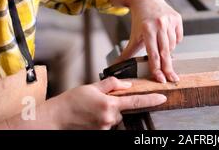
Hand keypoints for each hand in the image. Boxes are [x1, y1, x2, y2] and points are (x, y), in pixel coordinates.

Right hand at [51, 77, 166, 129]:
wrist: (56, 118)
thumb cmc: (71, 102)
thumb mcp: (92, 87)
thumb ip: (112, 84)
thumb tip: (127, 85)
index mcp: (109, 104)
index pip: (136, 101)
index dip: (151, 99)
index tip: (162, 97)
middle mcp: (109, 118)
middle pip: (122, 109)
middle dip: (115, 104)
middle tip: (97, 101)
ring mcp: (105, 128)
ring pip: (114, 117)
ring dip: (107, 112)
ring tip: (90, 109)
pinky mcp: (100, 134)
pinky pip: (107, 124)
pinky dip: (101, 119)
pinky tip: (90, 116)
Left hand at [116, 0, 182, 82]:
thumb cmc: (140, 19)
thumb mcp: (133, 36)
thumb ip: (127, 53)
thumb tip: (117, 66)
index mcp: (147, 29)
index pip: (153, 54)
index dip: (157, 68)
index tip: (161, 79)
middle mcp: (160, 24)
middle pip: (165, 52)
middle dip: (168, 68)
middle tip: (172, 79)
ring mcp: (170, 21)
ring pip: (172, 45)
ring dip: (168, 51)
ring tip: (161, 47)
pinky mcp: (177, 18)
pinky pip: (179, 38)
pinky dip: (174, 41)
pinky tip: (167, 38)